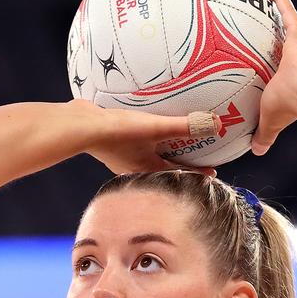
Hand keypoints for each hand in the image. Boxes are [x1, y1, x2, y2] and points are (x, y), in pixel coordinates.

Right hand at [69, 99, 219, 175]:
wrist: (80, 127)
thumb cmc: (118, 132)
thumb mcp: (156, 127)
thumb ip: (185, 125)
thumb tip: (216, 124)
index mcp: (147, 169)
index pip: (179, 173)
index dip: (196, 172)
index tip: (211, 172)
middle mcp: (134, 168)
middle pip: (163, 167)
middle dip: (179, 163)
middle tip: (194, 156)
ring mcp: (121, 158)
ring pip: (147, 157)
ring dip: (160, 152)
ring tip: (171, 143)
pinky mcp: (110, 145)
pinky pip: (134, 144)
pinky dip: (144, 140)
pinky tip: (142, 128)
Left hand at [251, 0, 296, 155]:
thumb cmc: (289, 106)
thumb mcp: (270, 119)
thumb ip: (264, 134)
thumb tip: (257, 151)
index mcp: (292, 77)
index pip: (282, 69)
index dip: (277, 66)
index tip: (273, 64)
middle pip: (284, 44)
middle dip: (277, 37)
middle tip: (268, 32)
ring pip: (286, 24)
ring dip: (277, 13)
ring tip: (264, 2)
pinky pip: (285, 10)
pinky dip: (277, 0)